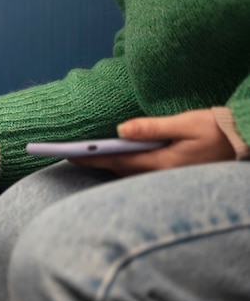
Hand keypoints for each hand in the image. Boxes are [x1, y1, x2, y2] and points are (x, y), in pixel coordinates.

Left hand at [69, 109, 235, 175]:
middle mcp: (160, 173)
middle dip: (94, 162)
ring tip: (85, 155)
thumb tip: (121, 129)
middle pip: (118, 169)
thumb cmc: (216, 131)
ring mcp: (165, 176)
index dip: (90, 157)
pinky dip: (123, 163)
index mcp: (161, 162)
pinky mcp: (170, 173)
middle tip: (70, 154)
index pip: (116, 160)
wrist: (243, 141)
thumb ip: (152, 127)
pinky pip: (139, 171)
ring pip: (128, 172)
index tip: (68, 154)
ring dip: (107, 164)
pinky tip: (114, 157)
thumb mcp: (185, 124)